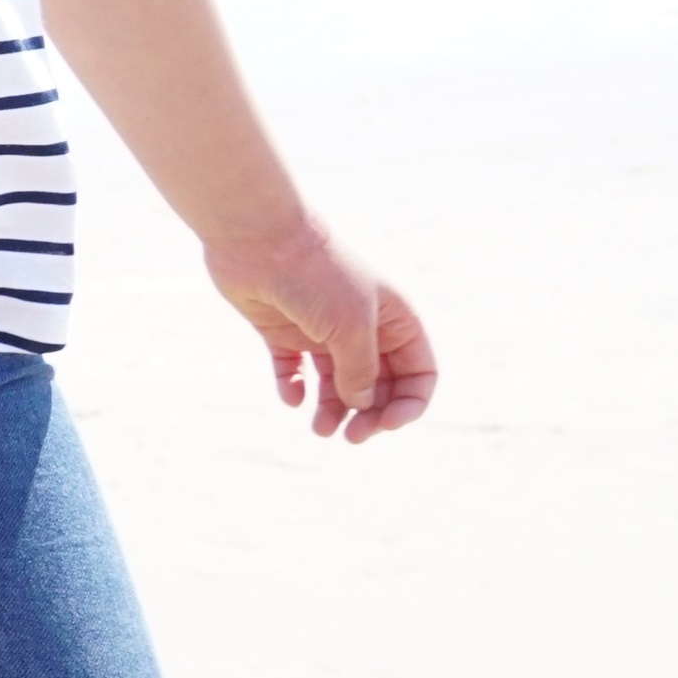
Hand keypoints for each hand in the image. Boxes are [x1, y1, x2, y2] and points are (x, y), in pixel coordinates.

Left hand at [207, 220, 434, 439]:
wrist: (259, 240)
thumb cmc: (316, 277)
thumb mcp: (352, 328)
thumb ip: (361, 372)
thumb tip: (361, 406)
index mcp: (394, 320)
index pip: (418, 372)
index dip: (409, 403)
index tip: (387, 424)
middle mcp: (362, 327)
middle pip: (378, 384)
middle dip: (369, 414)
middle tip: (351, 437)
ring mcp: (321, 331)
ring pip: (336, 384)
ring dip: (332, 411)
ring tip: (320, 430)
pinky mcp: (283, 332)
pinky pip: (294, 371)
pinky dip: (295, 390)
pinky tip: (292, 398)